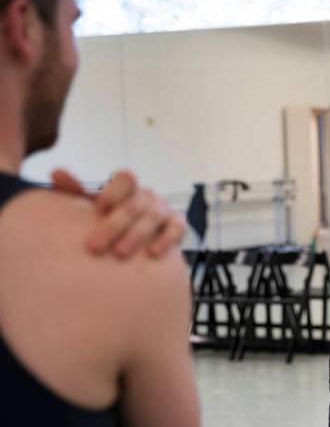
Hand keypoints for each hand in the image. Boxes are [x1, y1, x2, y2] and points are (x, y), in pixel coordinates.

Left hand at [51, 168, 186, 258]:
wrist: (133, 240)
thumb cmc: (108, 220)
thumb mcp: (90, 206)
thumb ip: (75, 191)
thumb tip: (56, 173)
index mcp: (126, 187)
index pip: (126, 178)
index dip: (112, 193)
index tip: (98, 210)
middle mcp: (146, 195)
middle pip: (135, 203)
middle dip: (114, 225)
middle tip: (94, 247)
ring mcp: (163, 208)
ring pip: (155, 215)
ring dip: (137, 235)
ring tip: (119, 254)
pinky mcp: (177, 223)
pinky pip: (177, 226)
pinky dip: (166, 239)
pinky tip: (152, 253)